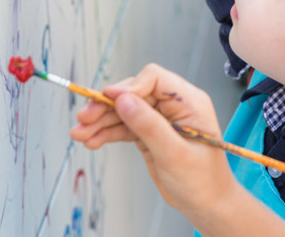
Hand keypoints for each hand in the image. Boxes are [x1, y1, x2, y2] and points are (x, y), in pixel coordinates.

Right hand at [70, 64, 237, 218]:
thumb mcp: (174, 153)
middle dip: (108, 105)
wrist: (206, 204)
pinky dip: (107, 133)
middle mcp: (174, 106)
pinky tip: (92, 141)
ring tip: (78, 134)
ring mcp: (160, 119)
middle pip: (135, 94)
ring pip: (125, 111)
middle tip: (84, 118)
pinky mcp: (149, 134)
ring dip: (101, 121)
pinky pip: (125, 127)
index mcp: (188, 102)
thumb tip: (123, 100)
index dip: (129, 86)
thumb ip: (149, 126)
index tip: (107, 98)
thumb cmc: (202, 180)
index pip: (155, 80)